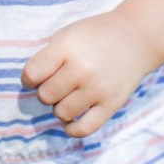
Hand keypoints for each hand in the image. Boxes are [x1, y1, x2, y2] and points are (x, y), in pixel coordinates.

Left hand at [21, 11, 154, 137]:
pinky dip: (71, 128)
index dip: (28, 78)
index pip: (32, 74)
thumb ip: (48, 57)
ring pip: (61, 113)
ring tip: (67, 94)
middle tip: (56, 82)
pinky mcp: (111, 104)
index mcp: (67, 46)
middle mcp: (82, 68)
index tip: (34, 77)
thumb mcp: (67, 34)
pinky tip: (70, 120)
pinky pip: (83, 129)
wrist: (135, 37)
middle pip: (46, 95)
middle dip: (46, 91)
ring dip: (59, 106)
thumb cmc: (94, 35)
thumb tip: (30, 85)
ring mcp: (98, 88)